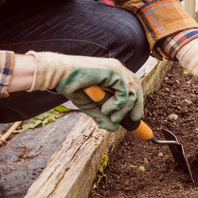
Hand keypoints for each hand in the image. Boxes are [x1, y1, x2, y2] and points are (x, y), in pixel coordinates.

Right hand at [27, 51, 142, 131]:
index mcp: (114, 73)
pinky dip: (116, 105)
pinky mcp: (113, 72)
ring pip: (131, 93)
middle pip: (136, 88)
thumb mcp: (91, 106)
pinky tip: (105, 109)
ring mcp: (116, 69)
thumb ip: (103, 116)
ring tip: (110, 117)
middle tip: (134, 121)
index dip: (136, 102)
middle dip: (137, 106)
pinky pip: (123, 92)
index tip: (135, 117)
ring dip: (123, 110)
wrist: (59, 75)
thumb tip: (114, 128)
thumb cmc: (73, 86)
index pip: (132, 86)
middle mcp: (118, 69)